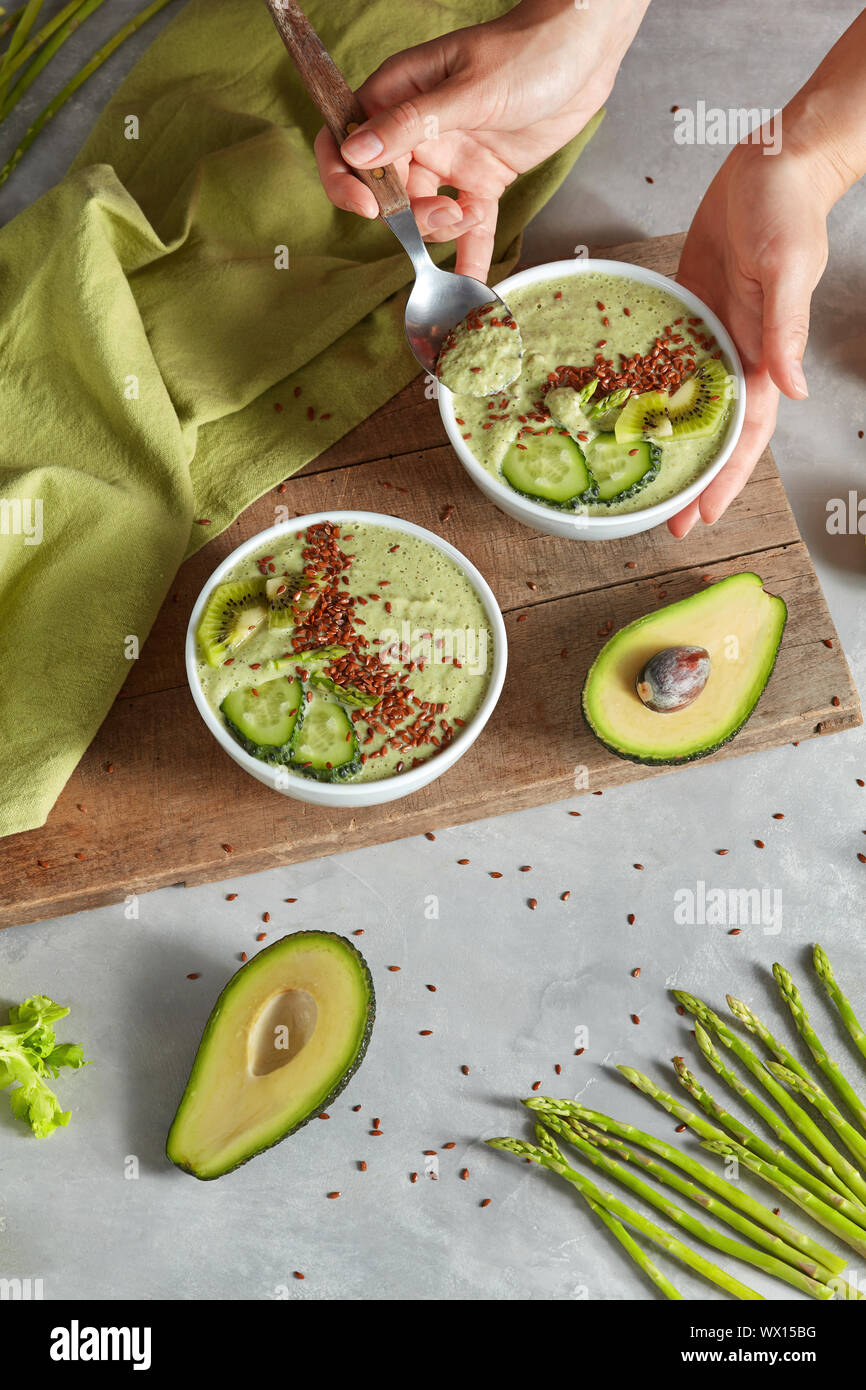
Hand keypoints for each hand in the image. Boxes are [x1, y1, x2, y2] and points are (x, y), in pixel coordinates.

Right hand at [314, 0, 649, 280]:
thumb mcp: (467, 89)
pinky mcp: (483, 179)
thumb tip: (356, 152)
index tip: (368, 207)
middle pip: (387, 190)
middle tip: (442, 214)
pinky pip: (469, 224)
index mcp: (399, 96)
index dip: (346, 178)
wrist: (584, 52)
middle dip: (407, 213)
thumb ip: (411, 124)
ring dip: (441, 229)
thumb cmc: (526, 52)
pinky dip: (470, 253)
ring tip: (469, 217)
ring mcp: (451, 157)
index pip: (347, 141)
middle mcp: (418, 131)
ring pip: (424, 212)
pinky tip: (469, 283)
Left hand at [669, 134, 829, 536]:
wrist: (772, 160)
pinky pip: (664, 363)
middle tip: (665, 521)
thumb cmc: (786, 207)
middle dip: (693, 480)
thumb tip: (793, 390)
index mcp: (763, 355)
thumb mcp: (786, 266)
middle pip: (712, 434)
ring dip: (666, 446)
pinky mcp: (687, 312)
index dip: (725, 478)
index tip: (703, 516)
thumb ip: (785, 329)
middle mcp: (736, 356)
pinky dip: (646, 391)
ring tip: (640, 481)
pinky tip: (621, 413)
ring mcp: (709, 337)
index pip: (746, 434)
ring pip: (685, 408)